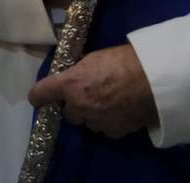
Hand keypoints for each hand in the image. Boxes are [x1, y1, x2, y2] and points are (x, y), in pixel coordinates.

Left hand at [28, 44, 157, 138]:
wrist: (153, 79)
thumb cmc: (123, 61)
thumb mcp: (94, 58)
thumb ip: (80, 69)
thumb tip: (75, 72)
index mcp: (70, 84)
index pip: (42, 93)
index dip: (38, 96)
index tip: (36, 99)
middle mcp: (78, 105)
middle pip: (69, 112)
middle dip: (75, 105)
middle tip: (88, 95)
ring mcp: (96, 120)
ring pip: (88, 122)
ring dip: (93, 114)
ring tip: (110, 102)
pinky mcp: (113, 131)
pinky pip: (106, 129)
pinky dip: (110, 122)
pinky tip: (121, 111)